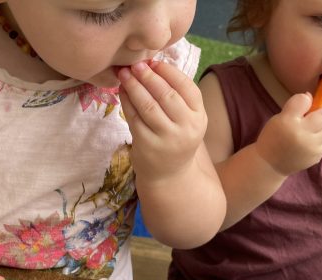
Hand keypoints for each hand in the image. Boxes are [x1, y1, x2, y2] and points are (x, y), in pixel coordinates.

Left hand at [118, 61, 206, 183]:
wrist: (170, 175)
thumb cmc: (177, 138)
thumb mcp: (187, 119)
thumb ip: (177, 96)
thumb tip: (153, 64)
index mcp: (200, 117)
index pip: (187, 88)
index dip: (169, 72)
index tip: (154, 62)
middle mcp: (186, 128)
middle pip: (166, 95)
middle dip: (149, 76)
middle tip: (136, 64)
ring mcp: (166, 138)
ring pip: (148, 105)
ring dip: (134, 86)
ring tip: (124, 73)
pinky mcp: (147, 145)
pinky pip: (134, 117)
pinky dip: (126, 101)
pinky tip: (122, 90)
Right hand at [255, 93, 321, 175]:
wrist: (269, 164)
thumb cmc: (273, 138)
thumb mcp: (279, 118)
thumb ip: (295, 105)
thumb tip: (309, 96)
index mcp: (290, 122)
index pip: (309, 103)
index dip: (309, 103)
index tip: (304, 108)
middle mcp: (304, 135)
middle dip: (321, 114)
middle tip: (311, 119)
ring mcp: (312, 148)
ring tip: (310, 131)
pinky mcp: (317, 157)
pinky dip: (320, 139)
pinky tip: (310, 141)